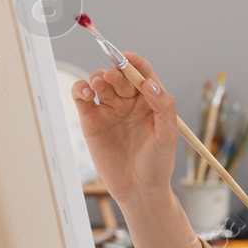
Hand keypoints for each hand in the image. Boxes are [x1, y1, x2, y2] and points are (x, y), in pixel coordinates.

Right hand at [70, 52, 177, 203]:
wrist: (139, 190)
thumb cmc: (158, 163)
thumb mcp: (168, 134)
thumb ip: (163, 105)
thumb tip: (149, 83)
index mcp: (150, 100)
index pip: (142, 72)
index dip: (133, 61)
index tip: (126, 58)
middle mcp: (129, 101)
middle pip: (118, 74)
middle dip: (114, 71)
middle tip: (113, 78)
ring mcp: (109, 109)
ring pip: (99, 82)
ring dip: (97, 77)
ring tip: (98, 85)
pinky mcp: (91, 120)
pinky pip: (82, 98)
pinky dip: (80, 89)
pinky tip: (85, 93)